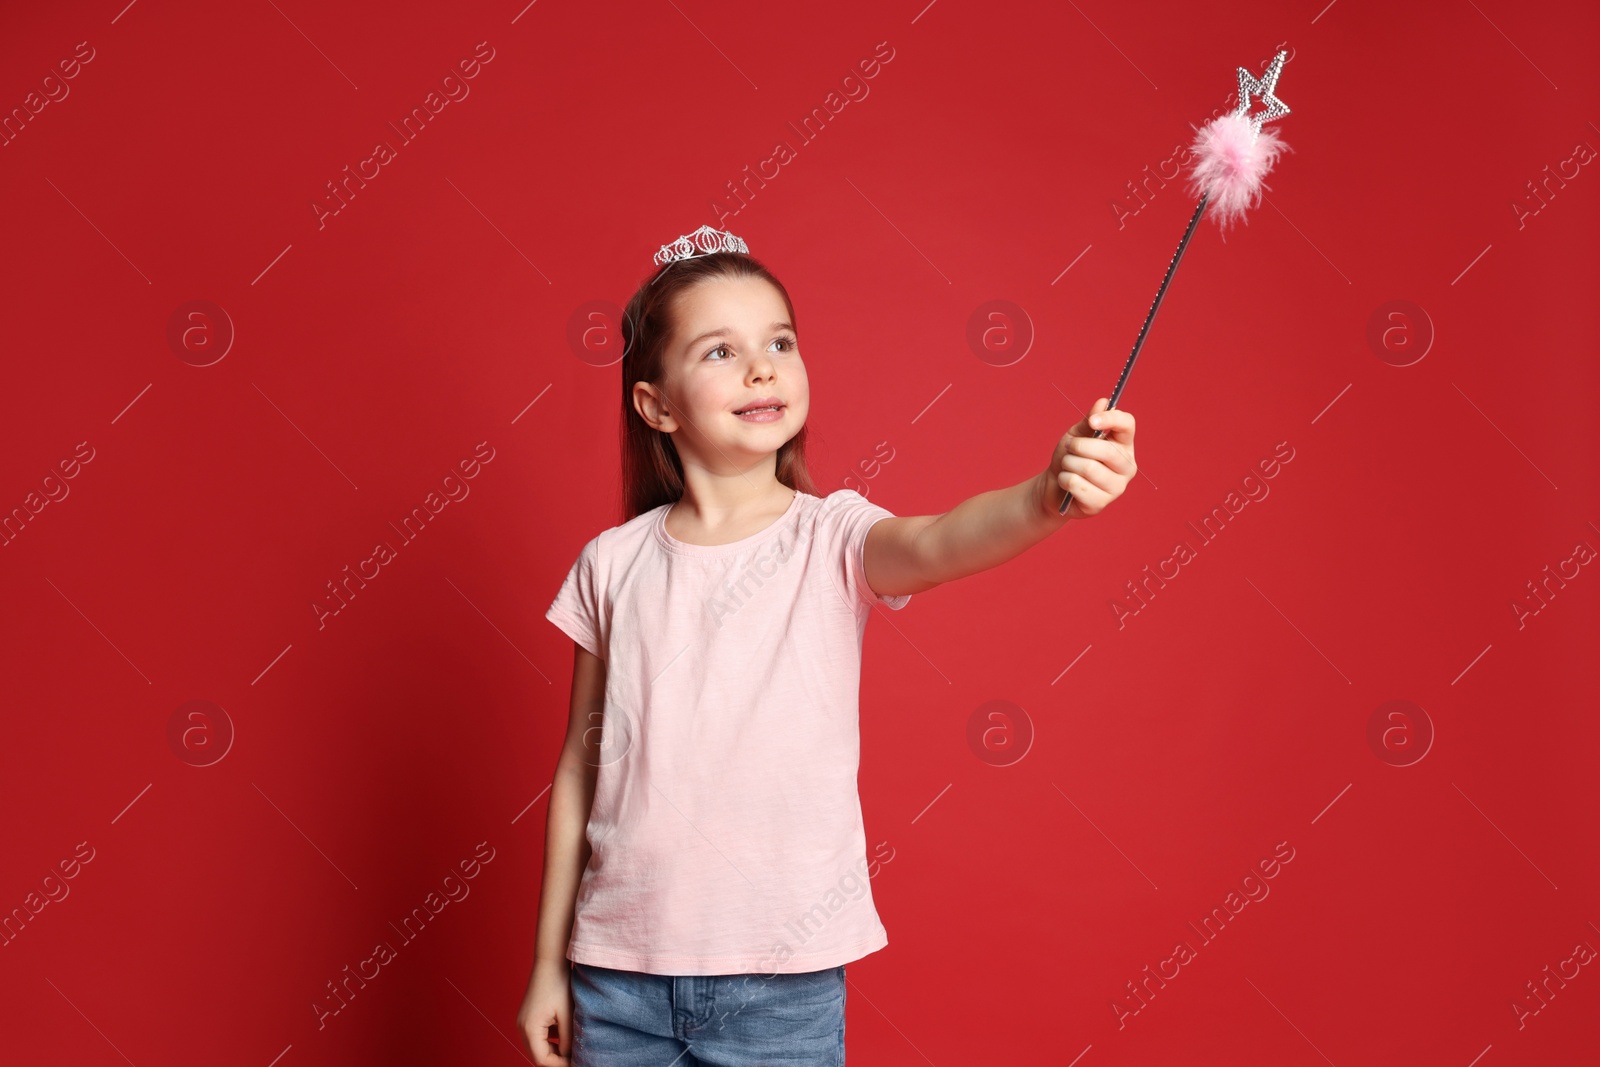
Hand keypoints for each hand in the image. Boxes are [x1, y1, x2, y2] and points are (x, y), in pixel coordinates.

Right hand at [518, 959, 573, 1065]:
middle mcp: (522, 1028)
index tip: (575, 1062)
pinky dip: (550, 1040)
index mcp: (530, 1028)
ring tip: (572, 1046)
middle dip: (556, 1059)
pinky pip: (537, 1037)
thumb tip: (569, 1057)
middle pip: (537, 1056)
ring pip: (537, 1047)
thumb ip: (567, 1040)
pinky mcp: (527, 1017)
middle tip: (575, 1057)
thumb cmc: (559, 985)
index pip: (542, 1059)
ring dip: (553, 1050)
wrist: (550, 962)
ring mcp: (522, 1022)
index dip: (559, 1064)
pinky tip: (564, 1033)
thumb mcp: (567, 1015)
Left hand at [1041, 397, 1135, 520]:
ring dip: (1068, 464)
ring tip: (1067, 467)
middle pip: (1106, 450)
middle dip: (1078, 446)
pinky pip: (1077, 484)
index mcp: (1124, 444)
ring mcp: (1117, 487)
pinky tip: (1067, 484)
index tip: (1092, 421)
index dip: (1111, 419)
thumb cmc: (1070, 457)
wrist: (1054, 486)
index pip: (1128, 425)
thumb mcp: (1076, 434)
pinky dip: (1064, 480)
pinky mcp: (1102, 504)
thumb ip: (1089, 420)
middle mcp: (1127, 466)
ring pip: (1089, 468)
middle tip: (1069, 448)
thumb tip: (1103, 402)